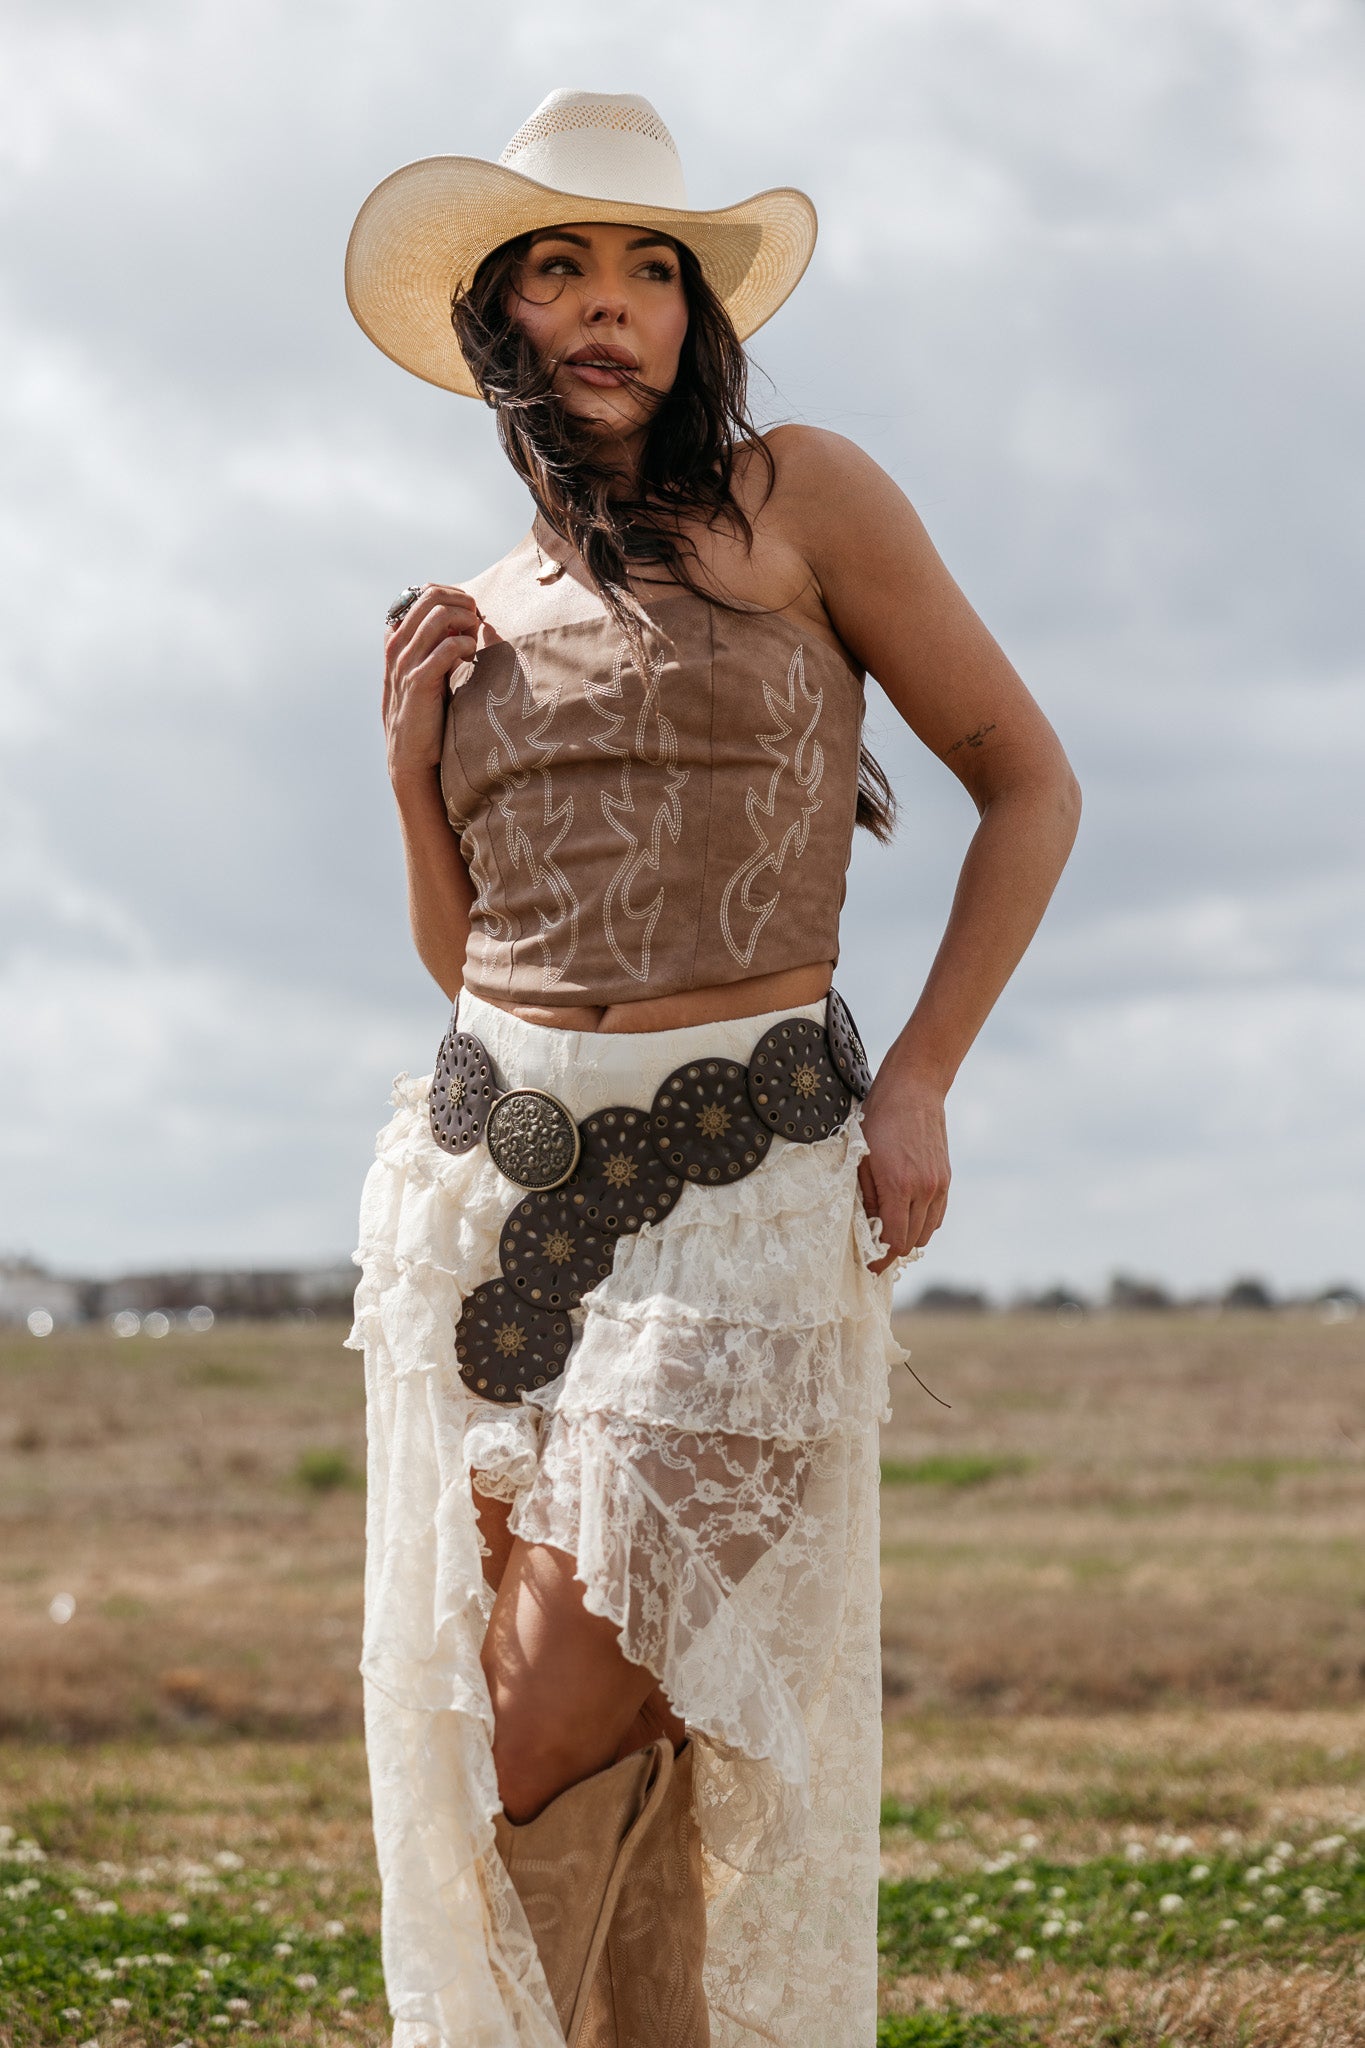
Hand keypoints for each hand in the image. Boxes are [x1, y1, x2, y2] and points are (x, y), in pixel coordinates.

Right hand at [382, 583, 499, 787]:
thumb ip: (437, 644)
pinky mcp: (419, 682)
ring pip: (438, 616)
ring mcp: (405, 663)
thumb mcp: (427, 670)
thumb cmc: (426, 711)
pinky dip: (466, 645)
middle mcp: (397, 645)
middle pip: (430, 596)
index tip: (471, 612)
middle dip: (462, 601)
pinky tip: (471, 657)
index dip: (452, 595)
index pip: (421, 593)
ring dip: (466, 620)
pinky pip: (447, 647)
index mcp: (397, 638)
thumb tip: (467, 619)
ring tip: (476, 637)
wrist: (410, 754)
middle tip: (478, 619)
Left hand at [855, 1065, 950, 1273]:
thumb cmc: (879, 1119)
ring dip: (909, 1239)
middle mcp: (923, 1189)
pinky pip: (938, 1215)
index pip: (894, 1239)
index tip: (870, 1266)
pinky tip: (909, 1219)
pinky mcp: (946, 1179)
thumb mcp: (861, 1156)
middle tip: (875, 1254)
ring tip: (890, 1237)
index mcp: (898, 1185)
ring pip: (927, 1231)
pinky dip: (924, 1224)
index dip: (881, 1258)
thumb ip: (867, 1195)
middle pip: (911, 1240)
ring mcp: (938, 1185)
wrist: (915, 1090)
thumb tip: (868, 1226)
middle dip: (893, 1252)